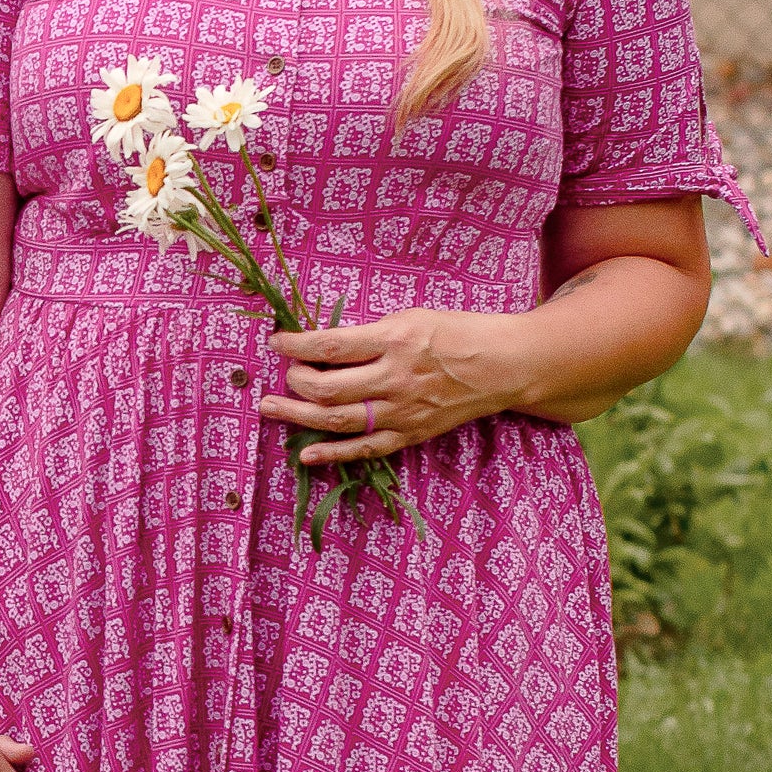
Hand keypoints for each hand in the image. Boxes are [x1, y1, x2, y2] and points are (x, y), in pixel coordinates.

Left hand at [260, 306, 527, 464]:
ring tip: (269, 408)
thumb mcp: (411, 318)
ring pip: (337, 420)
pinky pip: (364, 449)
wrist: (502, 366)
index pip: (330, 346)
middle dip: (295, 381)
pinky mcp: (409, 434)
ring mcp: (402, 411)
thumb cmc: (455, 333)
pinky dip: (331, 453)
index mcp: (395, 340)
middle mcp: (395, 378)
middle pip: (327, 388)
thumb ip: (369, 334)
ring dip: (297, 415)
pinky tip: (305, 452)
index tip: (275, 342)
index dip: (295, 345)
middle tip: (285, 373)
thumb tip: (322, 346)